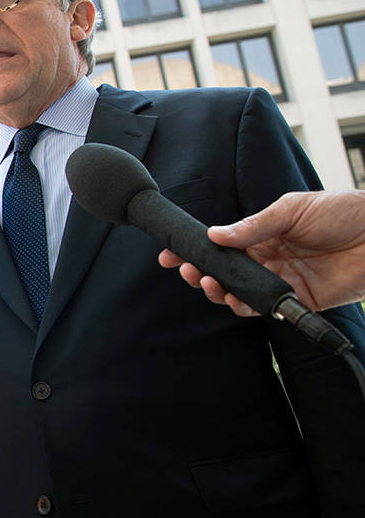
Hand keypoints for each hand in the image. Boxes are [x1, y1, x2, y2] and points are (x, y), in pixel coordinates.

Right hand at [158, 190, 364, 313]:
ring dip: (217, 290)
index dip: (196, 249)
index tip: (172, 253)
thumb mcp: (293, 208)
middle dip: (199, 272)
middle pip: (224, 272)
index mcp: (264, 234)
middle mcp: (269, 258)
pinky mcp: (298, 300)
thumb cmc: (346, 212)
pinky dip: (245, 307)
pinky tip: (234, 298)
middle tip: (187, 270)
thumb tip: (216, 234)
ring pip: (238, 292)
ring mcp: (281, 280)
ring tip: (207, 281)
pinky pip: (265, 308)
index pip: (222, 245)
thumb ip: (253, 225)